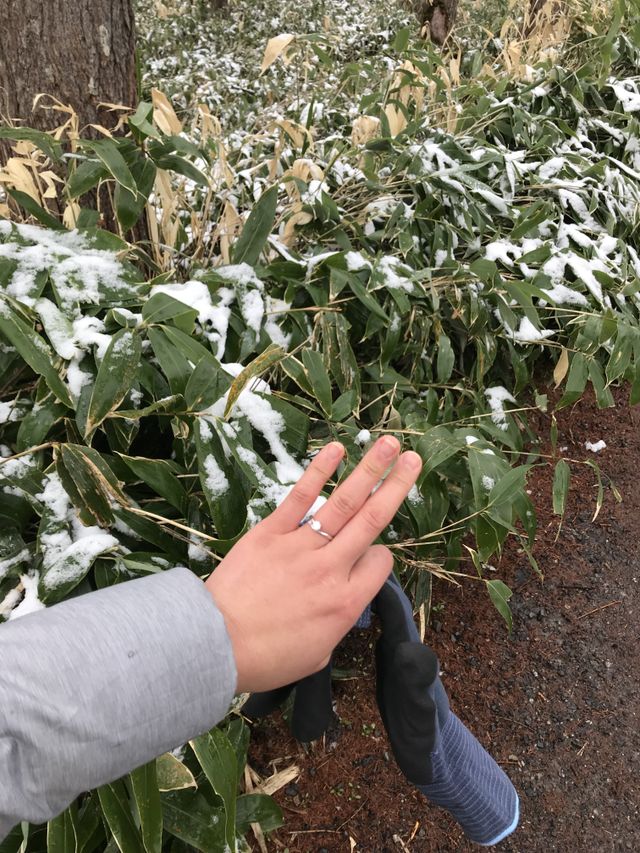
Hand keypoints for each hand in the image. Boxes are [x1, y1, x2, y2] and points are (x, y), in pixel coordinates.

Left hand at [205, 436, 421, 692]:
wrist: (217, 645)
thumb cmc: (266, 658)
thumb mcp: (317, 654)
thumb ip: (336, 624)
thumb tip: (338, 606)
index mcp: (346, 602)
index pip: (381, 563)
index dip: (380, 558)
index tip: (367, 561)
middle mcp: (331, 568)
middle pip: (373, 520)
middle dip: (397, 486)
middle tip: (415, 458)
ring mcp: (302, 546)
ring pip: (345, 502)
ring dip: (371, 469)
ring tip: (390, 443)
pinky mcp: (271, 532)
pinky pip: (301, 497)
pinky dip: (319, 471)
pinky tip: (337, 448)